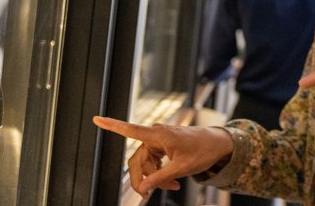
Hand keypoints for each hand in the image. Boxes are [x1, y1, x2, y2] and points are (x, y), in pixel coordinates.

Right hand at [93, 116, 233, 195]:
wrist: (218, 144)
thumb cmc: (203, 150)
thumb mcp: (182, 168)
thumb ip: (160, 177)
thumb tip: (143, 187)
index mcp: (159, 135)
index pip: (130, 130)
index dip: (112, 125)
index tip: (96, 118)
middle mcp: (156, 135)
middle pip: (137, 160)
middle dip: (144, 178)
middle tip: (148, 194)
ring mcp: (159, 141)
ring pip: (146, 163)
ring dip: (155, 177)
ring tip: (171, 185)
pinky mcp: (163, 146)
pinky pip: (153, 162)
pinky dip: (160, 173)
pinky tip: (171, 181)